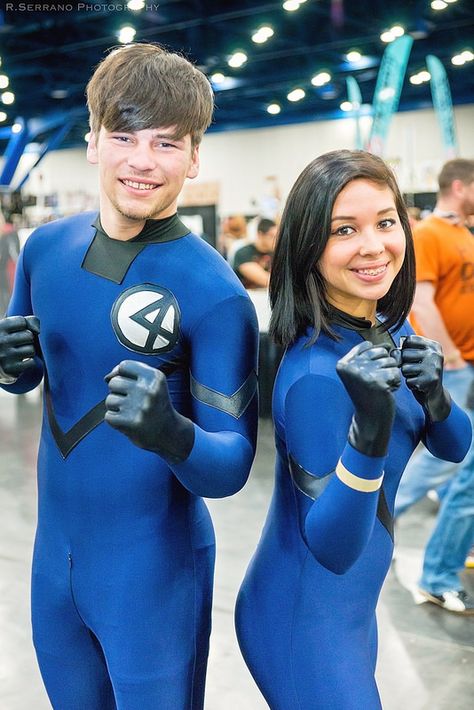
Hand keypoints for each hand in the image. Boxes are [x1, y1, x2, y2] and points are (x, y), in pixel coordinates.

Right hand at [0, 315, 39, 383]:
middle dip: (27, 340)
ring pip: (31, 349)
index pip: (23, 322)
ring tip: (18, 354)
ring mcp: (4, 355)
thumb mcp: (13, 327)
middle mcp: (0, 341)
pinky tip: (19, 363)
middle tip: (16, 345)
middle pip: (29, 335)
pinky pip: (31, 362)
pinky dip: (28, 363)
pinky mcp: (10, 369)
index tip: (14, 333)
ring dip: (28, 352)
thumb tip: (37, 330)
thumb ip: (29, 321)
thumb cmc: (8, 341)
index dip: (23, 327)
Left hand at [104, 360, 193, 462]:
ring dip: (116, 408)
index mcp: (154, 377)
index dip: (120, 374)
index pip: (124, 365)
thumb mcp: (153, 384)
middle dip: (118, 392)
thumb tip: (108, 377)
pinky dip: (115, 421)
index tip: (126, 383)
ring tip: (131, 412)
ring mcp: (139, 407)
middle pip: (113, 382)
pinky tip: (128, 422)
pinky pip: (109, 416)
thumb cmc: (157, 406)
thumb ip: (132, 374)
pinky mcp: (131, 422)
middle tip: (132, 402)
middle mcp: (148, 390)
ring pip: (109, 400)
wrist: (170, 433)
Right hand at [336, 340, 400, 456]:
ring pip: (391, 361)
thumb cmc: (368, 394)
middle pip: (381, 351)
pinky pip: (396, 372)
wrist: (370, 419)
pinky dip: (396, 382)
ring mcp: (363, 374)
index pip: (367, 345)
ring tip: (381, 387)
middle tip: (376, 382)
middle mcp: (350, 367)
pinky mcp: (377, 382)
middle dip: (384, 366)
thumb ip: (370, 355)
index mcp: (342, 364)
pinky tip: (387, 392)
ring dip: (391, 375)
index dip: (375, 358)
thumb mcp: (361, 372)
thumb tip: (390, 346)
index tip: (368, 374)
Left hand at [400, 335, 450, 421]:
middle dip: (404, 364)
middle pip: (404, 354)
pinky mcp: (430, 380)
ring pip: (404, 368)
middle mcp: (435, 354)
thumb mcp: (417, 358)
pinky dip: (410, 384)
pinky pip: (408, 380)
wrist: (435, 395)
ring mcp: (433, 367)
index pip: (409, 340)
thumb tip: (394, 352)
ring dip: (407, 375)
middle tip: (415, 370)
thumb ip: (404, 350)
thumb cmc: (421, 373)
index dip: (404, 349)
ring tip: (417, 377)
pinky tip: (419, 385)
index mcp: (434, 346)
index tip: (411, 357)